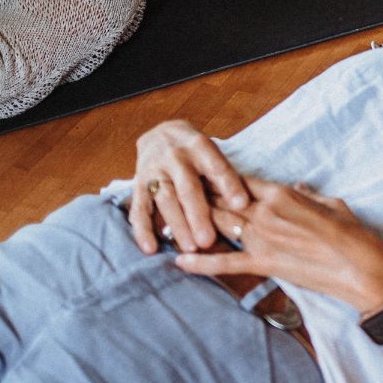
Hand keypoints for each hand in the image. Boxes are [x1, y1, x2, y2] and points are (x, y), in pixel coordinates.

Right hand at [129, 120, 253, 253]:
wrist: (160, 133)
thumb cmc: (196, 152)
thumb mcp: (212, 153)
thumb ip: (225, 176)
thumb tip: (244, 207)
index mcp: (199, 146)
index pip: (216, 167)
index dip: (229, 185)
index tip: (242, 205)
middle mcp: (175, 157)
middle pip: (188, 188)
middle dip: (198, 215)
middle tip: (208, 241)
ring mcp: (154, 171)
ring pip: (165, 200)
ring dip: (177, 226)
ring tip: (190, 249)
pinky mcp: (138, 185)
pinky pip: (139, 209)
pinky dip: (143, 230)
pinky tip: (151, 249)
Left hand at [175, 179, 382, 311]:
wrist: (362, 268)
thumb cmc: (352, 234)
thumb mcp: (331, 203)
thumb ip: (308, 194)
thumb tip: (296, 187)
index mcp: (282, 194)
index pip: (239, 180)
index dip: (217, 176)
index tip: (199, 173)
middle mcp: (266, 212)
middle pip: (221, 200)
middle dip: (197, 195)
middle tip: (173, 191)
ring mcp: (262, 239)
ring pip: (218, 225)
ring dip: (192, 222)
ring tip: (167, 219)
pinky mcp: (264, 265)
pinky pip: (226, 262)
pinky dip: (201, 263)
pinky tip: (179, 261)